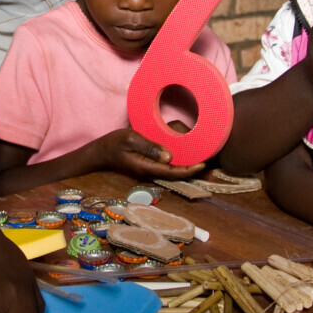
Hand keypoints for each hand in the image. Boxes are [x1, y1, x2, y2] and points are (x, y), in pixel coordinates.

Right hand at [88, 128, 204, 180]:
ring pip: (173, 168)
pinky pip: (168, 163)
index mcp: (147, 168)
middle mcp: (151, 171)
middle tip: (211, 161)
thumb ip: (149, 146)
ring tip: (202, 153)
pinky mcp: (150, 164)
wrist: (100, 152)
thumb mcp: (129, 139)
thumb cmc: (113, 144)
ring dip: (187, 163)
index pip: (173, 172)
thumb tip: (169, 156)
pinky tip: (186, 150)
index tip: (203, 164)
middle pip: (177, 173)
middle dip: (194, 169)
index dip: (190, 170)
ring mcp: (151, 169)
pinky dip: (178, 158)